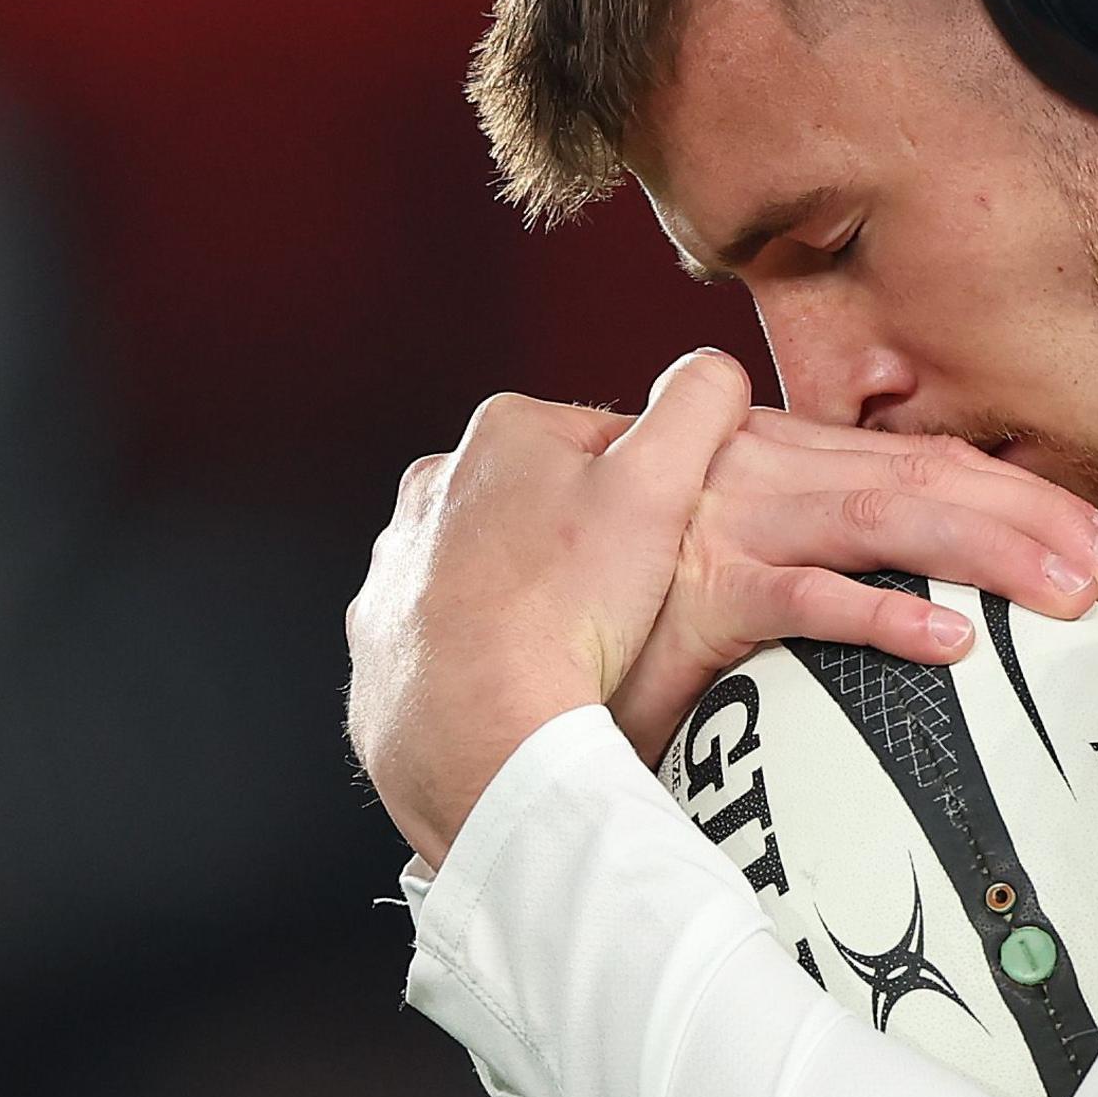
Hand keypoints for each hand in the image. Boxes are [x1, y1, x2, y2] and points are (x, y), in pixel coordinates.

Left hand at [348, 352, 756, 866]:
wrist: (478, 729)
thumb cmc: (565, 606)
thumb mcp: (661, 483)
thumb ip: (698, 405)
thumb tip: (715, 368)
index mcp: (504, 430)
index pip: (606, 444)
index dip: (658, 497)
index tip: (671, 548)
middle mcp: (436, 486)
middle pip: (548, 504)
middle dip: (591, 545)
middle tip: (628, 601)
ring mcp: (400, 562)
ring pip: (495, 567)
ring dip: (535, 596)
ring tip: (574, 644)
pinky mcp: (382, 635)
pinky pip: (449, 631)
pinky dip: (484, 649)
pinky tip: (520, 675)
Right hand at [608, 414, 1097, 763]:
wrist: (500, 627)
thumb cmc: (612, 611)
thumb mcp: (721, 572)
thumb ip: (802, 568)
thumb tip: (904, 599)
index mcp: (775, 463)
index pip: (919, 464)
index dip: (1019, 496)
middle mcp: (761, 471)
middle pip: (925, 476)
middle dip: (1038, 518)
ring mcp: (730, 522)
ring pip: (886, 516)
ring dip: (994, 549)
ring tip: (1074, 591)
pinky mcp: (699, 588)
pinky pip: (805, 597)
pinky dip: (882, 615)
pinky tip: (951, 640)